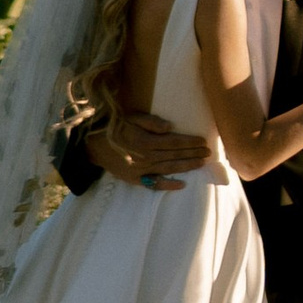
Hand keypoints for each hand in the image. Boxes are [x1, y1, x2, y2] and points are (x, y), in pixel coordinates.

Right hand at [92, 110, 209, 191]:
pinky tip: (182, 184)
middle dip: (193, 154)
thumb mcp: (131, 117)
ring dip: (186, 166)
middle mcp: (145, 157)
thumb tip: (171, 126)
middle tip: (209, 152)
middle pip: (174, 155)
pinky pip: (154, 184)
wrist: (93, 146)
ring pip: (168, 169)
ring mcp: (140, 170)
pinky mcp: (135, 179)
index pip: (174, 142)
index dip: (190, 142)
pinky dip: (168, 185)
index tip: (203, 141)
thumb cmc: (114, 128)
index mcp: (145, 141)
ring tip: (201, 163)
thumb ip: (151, 122)